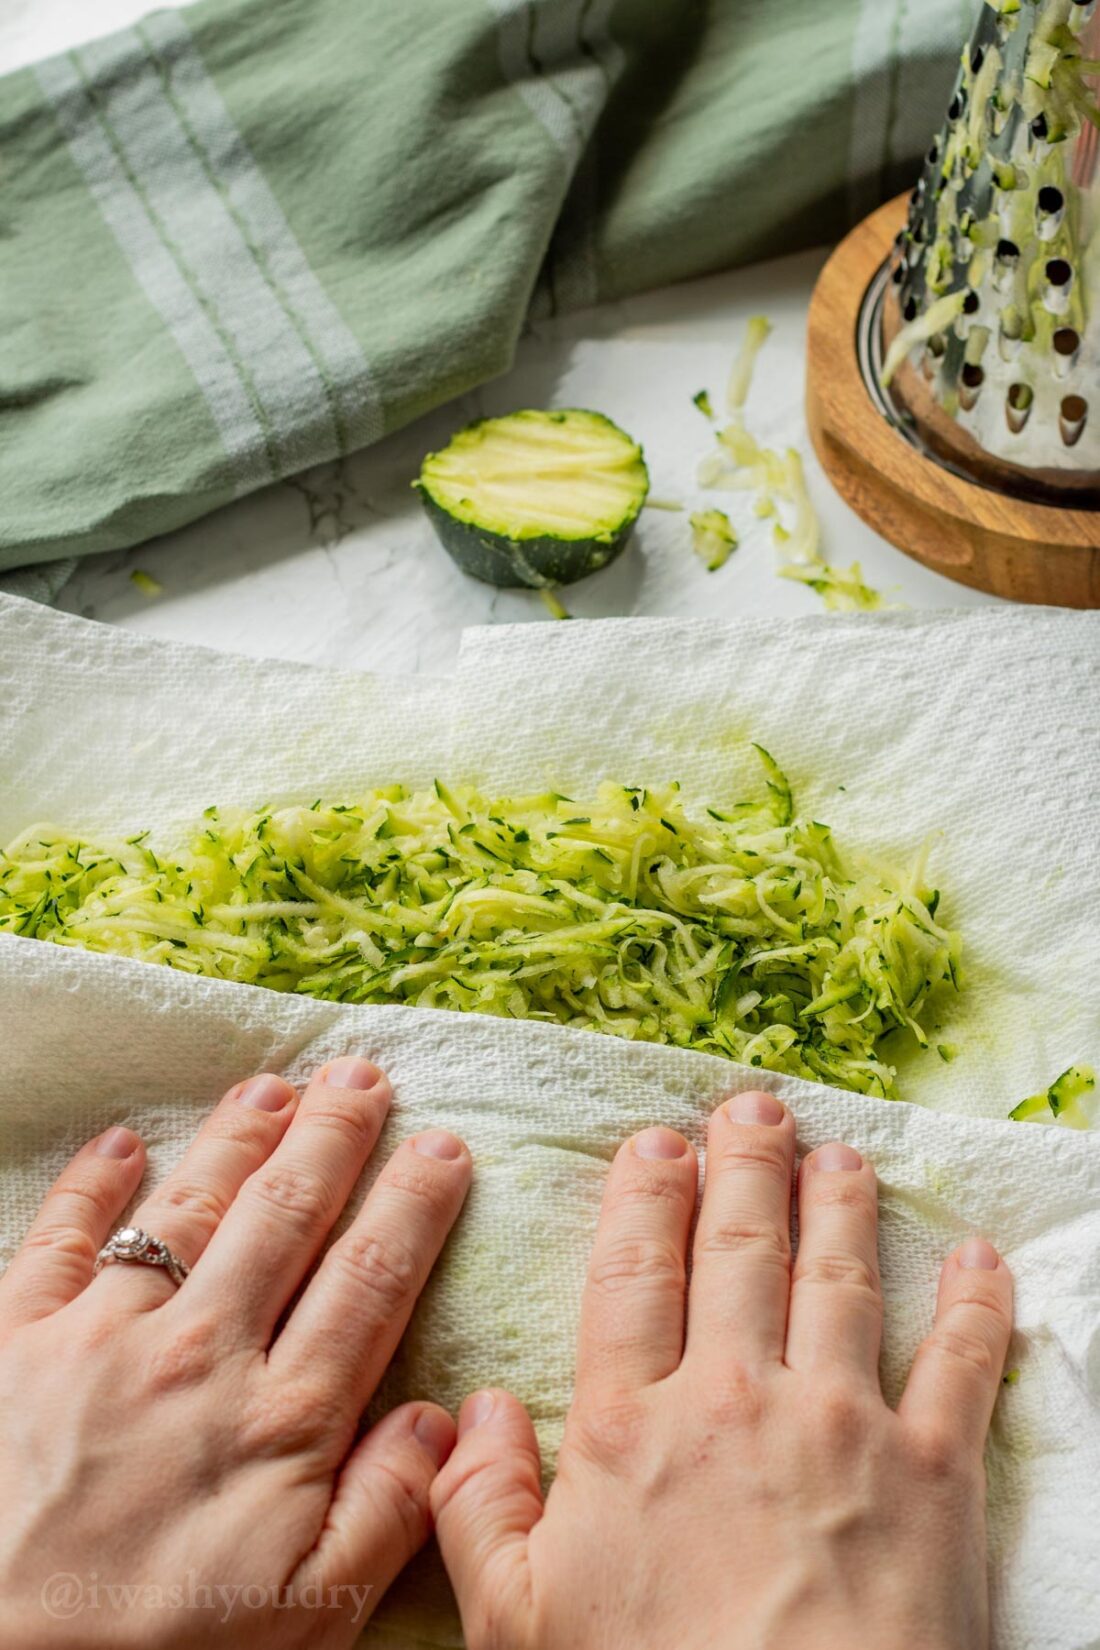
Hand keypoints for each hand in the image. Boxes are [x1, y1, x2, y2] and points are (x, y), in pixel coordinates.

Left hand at [0, 1057, 469, 1648]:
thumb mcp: (306, 1621)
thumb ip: (386, 1512)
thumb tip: (445, 1416)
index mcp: (280, 1419)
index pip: (368, 1281)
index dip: (411, 1206)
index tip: (442, 1148)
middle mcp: (202, 1353)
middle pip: (284, 1218)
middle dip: (332, 1139)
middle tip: (363, 1078)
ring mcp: (101, 1337)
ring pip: (188, 1208)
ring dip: (237, 1138)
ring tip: (274, 1086)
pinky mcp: (11, 1341)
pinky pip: (59, 1239)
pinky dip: (92, 1185)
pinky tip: (120, 1144)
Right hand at [433, 1091, 1013, 1649]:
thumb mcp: (514, 1625)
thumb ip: (478, 1508)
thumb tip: (476, 1409)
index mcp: (632, 1426)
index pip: (634, 1275)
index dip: (646, 1197)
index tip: (656, 1143)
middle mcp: (736, 1398)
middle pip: (741, 1251)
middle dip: (744, 1166)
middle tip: (752, 1108)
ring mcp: (842, 1426)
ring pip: (840, 1279)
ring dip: (839, 1205)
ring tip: (837, 1155)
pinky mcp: (936, 1473)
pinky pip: (960, 1363)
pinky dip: (974, 1302)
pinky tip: (976, 1257)